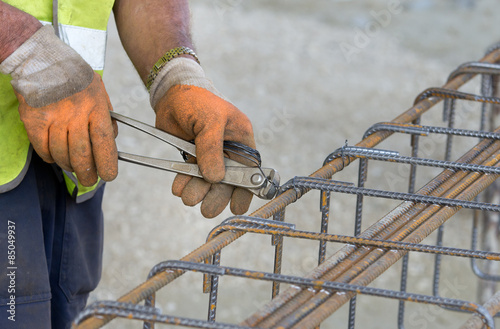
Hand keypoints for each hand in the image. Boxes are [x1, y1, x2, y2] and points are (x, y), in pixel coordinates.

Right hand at [1, 25, 117, 185]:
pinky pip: (42, 148)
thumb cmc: (74, 75)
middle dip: (88, 173)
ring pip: (62, 154)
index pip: (104, 141)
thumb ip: (107, 114)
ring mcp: (53, 118)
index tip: (109, 175)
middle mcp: (75, 114)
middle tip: (90, 180)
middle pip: (82, 154)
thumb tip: (112, 139)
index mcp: (95, 106)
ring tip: (72, 168)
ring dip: (68, 166)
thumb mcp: (99, 90)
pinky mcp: (33, 120)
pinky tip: (54, 157)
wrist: (41, 60)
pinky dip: (49, 157)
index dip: (107, 162)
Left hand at [154, 79, 255, 217]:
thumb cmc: (198, 101)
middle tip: (205, 209)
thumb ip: (212, 148)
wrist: (171, 94)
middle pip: (228, 182)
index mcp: (241, 141)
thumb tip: (215, 178)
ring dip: (198, 192)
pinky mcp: (194, 158)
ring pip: (208, 182)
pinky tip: (178, 188)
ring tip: (187, 197)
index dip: (245, 191)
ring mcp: (211, 157)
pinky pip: (192, 177)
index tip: (236, 207)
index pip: (249, 171)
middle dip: (216, 196)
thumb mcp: (210, 120)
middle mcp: (229, 152)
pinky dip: (185, 184)